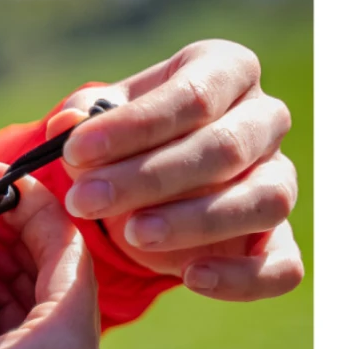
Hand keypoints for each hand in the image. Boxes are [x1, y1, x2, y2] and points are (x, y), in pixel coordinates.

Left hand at [57, 40, 304, 302]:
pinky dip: (242, 277)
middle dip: (149, 178)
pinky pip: (282, 265)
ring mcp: (280, 180)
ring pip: (263, 201)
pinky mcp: (280, 241)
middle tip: (86, 200)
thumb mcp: (102, 124)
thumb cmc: (127, 141)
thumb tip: (66, 123)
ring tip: (133, 234)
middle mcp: (265, 120)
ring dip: (195, 221)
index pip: (192, 96)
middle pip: (225, 147)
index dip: (133, 126)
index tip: (74, 151)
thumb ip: (83, 124)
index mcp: (227, 71)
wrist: (148, 190)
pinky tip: (192, 277)